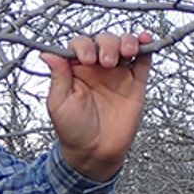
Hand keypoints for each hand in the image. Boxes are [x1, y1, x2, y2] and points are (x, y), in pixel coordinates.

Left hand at [41, 32, 153, 181]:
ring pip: (124, 46)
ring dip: (126, 42)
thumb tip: (47, 53)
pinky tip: (145, 41)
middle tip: (106, 62)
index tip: (86, 58)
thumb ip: (58, 76)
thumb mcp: (58, 103)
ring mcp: (118, 74)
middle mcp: (97, 68)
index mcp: (76, 69)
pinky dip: (146, 48)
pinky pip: (143, 61)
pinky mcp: (135, 84)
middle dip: (107, 44)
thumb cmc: (73, 130)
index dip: (84, 46)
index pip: (81, 45)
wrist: (95, 152)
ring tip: (125, 52)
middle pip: (105, 41)